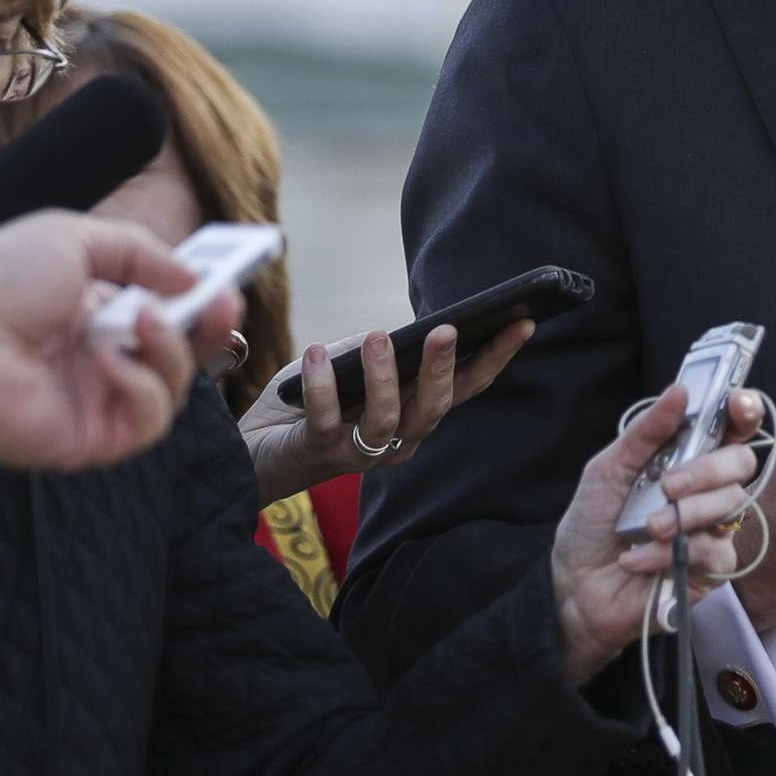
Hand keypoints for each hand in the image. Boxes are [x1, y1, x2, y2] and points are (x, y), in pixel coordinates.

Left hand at [0, 211, 243, 472]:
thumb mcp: (72, 238)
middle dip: (210, 328)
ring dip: (170, 351)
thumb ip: (140, 251)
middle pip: (181, 353)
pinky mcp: (90, 439)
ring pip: (172, 388)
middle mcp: (100, 358)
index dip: (199, 299)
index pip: (164, 310)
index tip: (225, 282)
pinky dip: (141, 388)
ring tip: (142, 322)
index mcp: (94, 312)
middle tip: (225, 304)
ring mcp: (96, 400)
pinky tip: (109, 363)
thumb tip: (193, 277)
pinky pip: (146, 422)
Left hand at [240, 316, 535, 504]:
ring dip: (385, 376)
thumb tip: (401, 333)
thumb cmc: (308, 402)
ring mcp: (360, 451)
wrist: (253, 448)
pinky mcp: (319, 452)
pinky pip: (327, 418)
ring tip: (376, 338)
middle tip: (446, 330)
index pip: (465, 386)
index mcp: (414, 411)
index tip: (523, 323)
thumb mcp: (350, 367)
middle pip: (435, 407)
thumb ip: (380, 353)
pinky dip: (323, 383)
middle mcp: (397, 438)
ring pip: (389, 419)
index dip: (496, 357)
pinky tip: (317, 353)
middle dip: (443, 368)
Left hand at [549, 382, 764, 682]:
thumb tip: (679, 390)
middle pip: (742, 464)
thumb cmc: (591, 525)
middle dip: (707, 470)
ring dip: (685, 514)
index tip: (735, 404)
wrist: (575, 587)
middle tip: (668, 485)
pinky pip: (714, 551)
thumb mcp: (608, 469)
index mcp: (688, 459)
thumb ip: (645, 432)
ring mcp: (713, 528)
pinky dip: (671, 552)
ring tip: (646, 527)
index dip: (744, 411)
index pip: (732, 429)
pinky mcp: (712, 569)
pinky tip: (638, 558)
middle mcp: (707, 490)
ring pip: (732, 505)